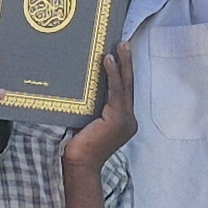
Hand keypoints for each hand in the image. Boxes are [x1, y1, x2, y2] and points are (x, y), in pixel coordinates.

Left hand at [64, 44, 136, 172]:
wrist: (79, 165)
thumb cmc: (78, 146)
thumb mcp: (88, 121)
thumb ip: (93, 107)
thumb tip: (85, 87)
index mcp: (123, 120)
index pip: (124, 91)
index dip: (124, 71)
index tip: (121, 53)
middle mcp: (129, 119)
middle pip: (129, 85)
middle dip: (128, 62)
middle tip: (125, 42)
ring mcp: (126, 120)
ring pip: (125, 86)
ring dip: (122, 63)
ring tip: (119, 45)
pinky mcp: (118, 120)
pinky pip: (116, 92)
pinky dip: (113, 75)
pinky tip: (108, 60)